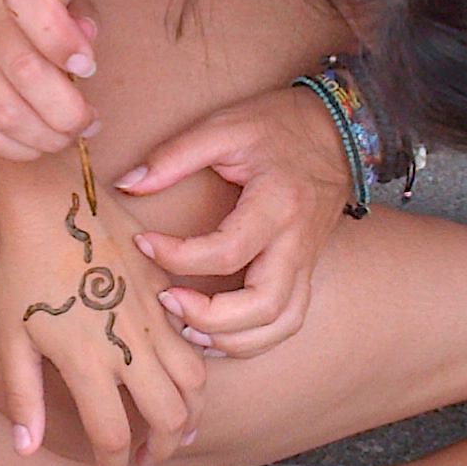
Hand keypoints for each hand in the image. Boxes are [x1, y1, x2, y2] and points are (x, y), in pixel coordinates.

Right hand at [0, 0, 101, 162]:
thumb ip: (82, 16)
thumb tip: (85, 56)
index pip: (33, 5)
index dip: (65, 42)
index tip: (88, 66)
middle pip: (24, 71)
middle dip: (67, 109)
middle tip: (89, 121)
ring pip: (3, 112)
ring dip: (46, 135)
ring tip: (68, 135)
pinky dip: (18, 148)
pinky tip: (41, 143)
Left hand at [0, 182, 206, 465]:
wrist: (51, 200)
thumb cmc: (21, 266)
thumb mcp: (10, 336)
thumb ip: (23, 396)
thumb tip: (25, 449)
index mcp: (88, 361)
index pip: (114, 437)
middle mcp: (130, 344)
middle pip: (171, 420)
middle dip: (163, 452)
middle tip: (145, 461)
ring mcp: (153, 317)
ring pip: (195, 384)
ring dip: (188, 416)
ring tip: (171, 428)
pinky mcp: (163, 291)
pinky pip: (192, 342)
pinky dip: (193, 372)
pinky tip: (175, 378)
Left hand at [115, 85, 354, 357]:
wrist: (339, 132)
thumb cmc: (278, 125)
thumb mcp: (224, 127)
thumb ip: (174, 156)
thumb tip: (127, 184)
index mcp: (276, 205)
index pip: (226, 252)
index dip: (177, 257)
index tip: (143, 241)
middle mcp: (296, 242)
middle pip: (262, 305)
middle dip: (208, 316)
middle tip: (165, 300)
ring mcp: (306, 262)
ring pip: (279, 323)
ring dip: (231, 339)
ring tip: (186, 327)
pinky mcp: (306, 270)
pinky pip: (287, 321)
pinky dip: (252, 339)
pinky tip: (215, 335)